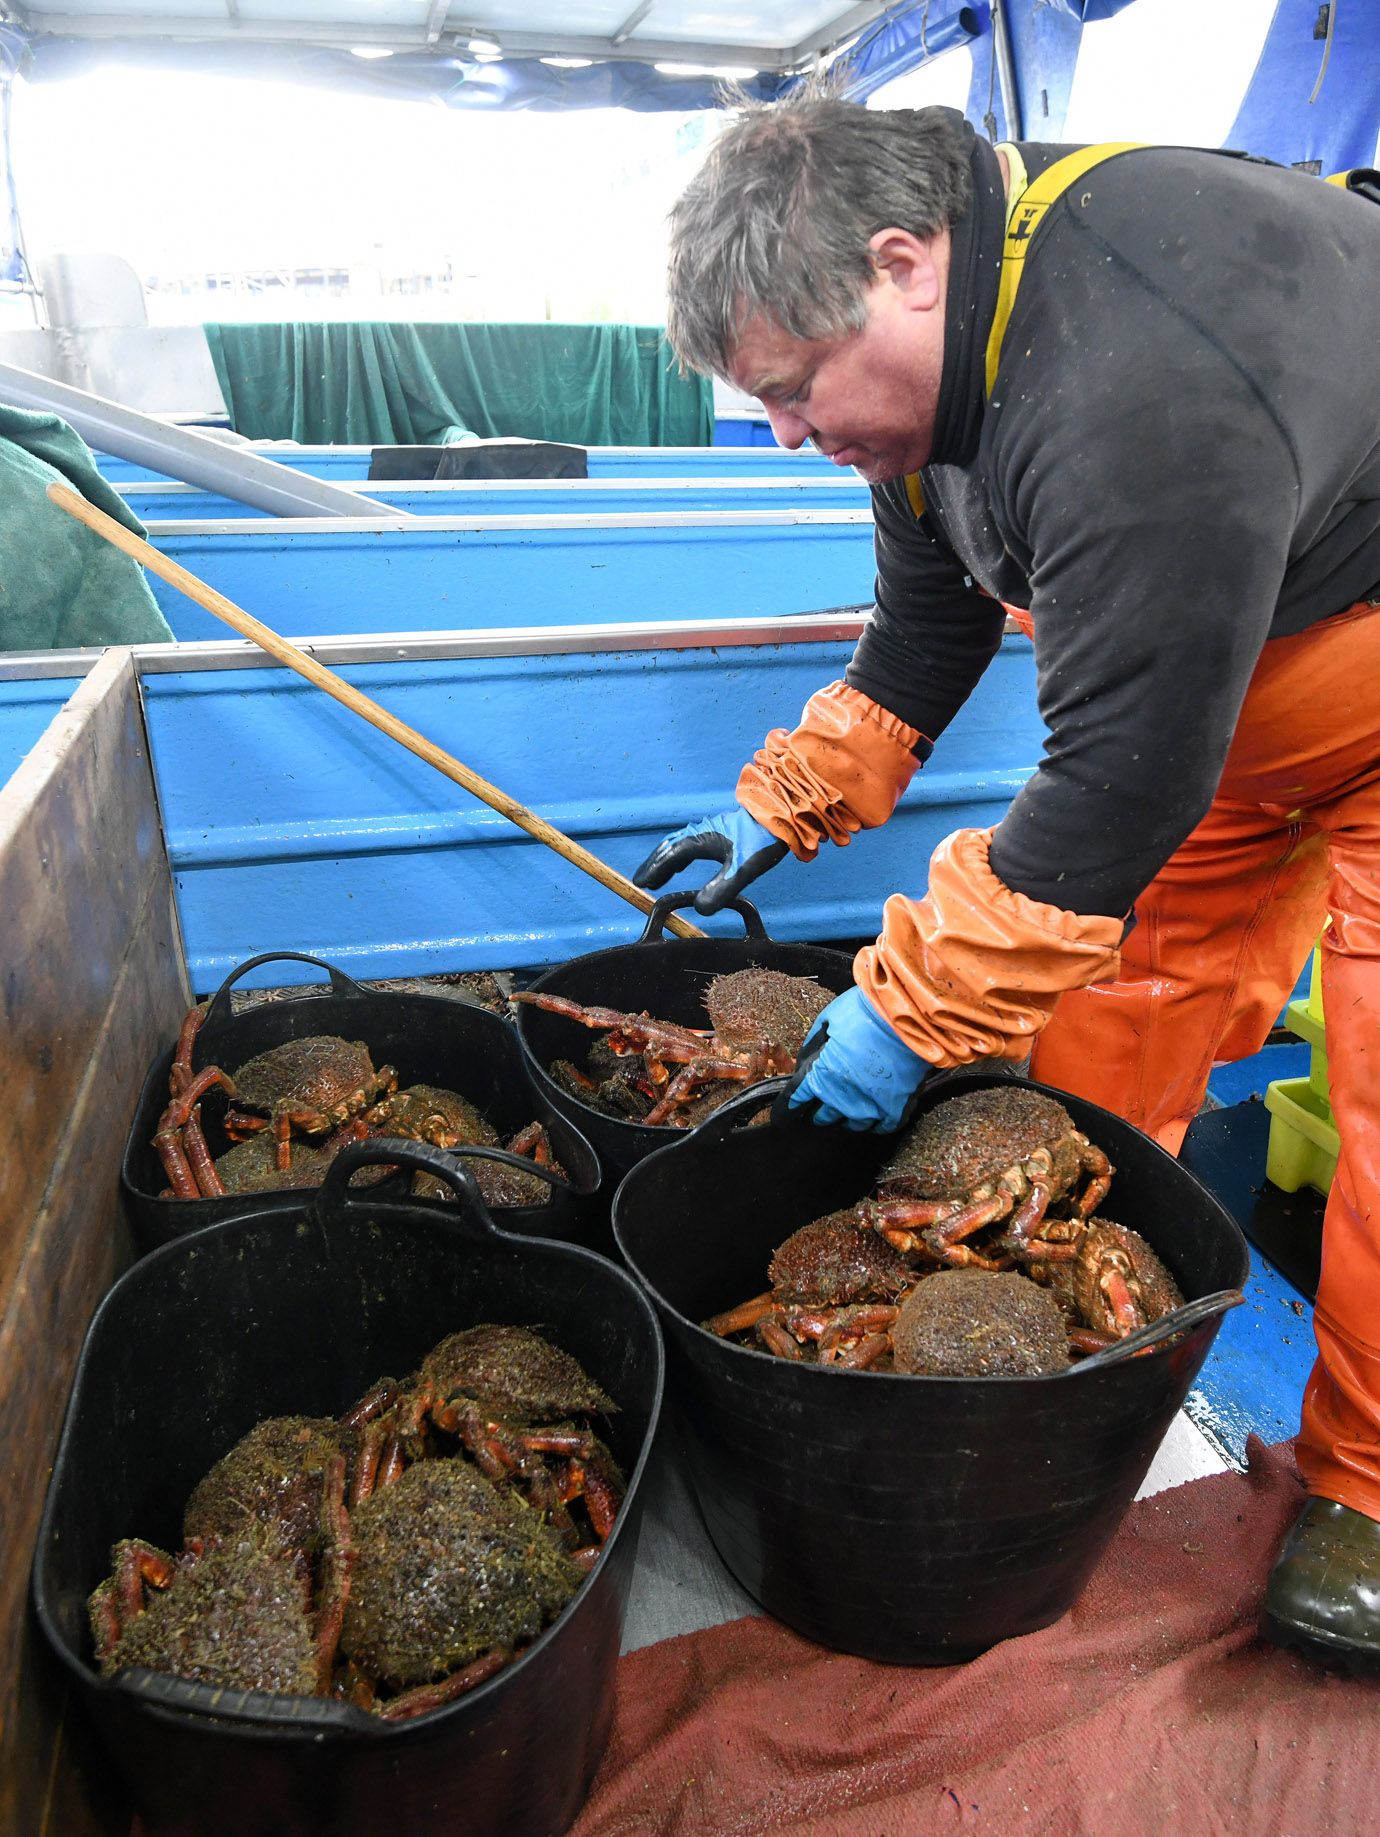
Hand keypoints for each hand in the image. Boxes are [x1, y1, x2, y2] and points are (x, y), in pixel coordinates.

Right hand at [633, 807, 788, 915]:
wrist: (781, 815)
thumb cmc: (761, 841)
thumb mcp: (742, 869)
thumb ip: (720, 889)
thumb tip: (699, 909)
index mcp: (700, 840)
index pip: (670, 856)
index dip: (654, 870)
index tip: (640, 883)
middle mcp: (700, 832)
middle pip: (669, 848)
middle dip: (654, 864)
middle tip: (641, 881)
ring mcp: (709, 830)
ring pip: (678, 844)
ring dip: (665, 860)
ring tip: (656, 877)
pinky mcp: (719, 831)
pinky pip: (689, 843)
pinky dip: (679, 855)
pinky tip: (682, 863)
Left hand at [775, 987, 929, 1132]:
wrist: (909, 1015)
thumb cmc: (866, 1012)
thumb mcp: (828, 1020)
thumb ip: (813, 1044)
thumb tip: (805, 1059)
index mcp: (822, 1076)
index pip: (797, 1100)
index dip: (790, 1106)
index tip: (787, 1111)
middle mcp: (842, 1098)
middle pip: (823, 1116)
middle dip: (819, 1112)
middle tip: (819, 1109)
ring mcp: (870, 1106)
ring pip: (852, 1123)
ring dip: (846, 1117)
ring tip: (846, 1111)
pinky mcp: (896, 1109)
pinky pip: (881, 1126)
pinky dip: (875, 1122)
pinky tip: (873, 1115)